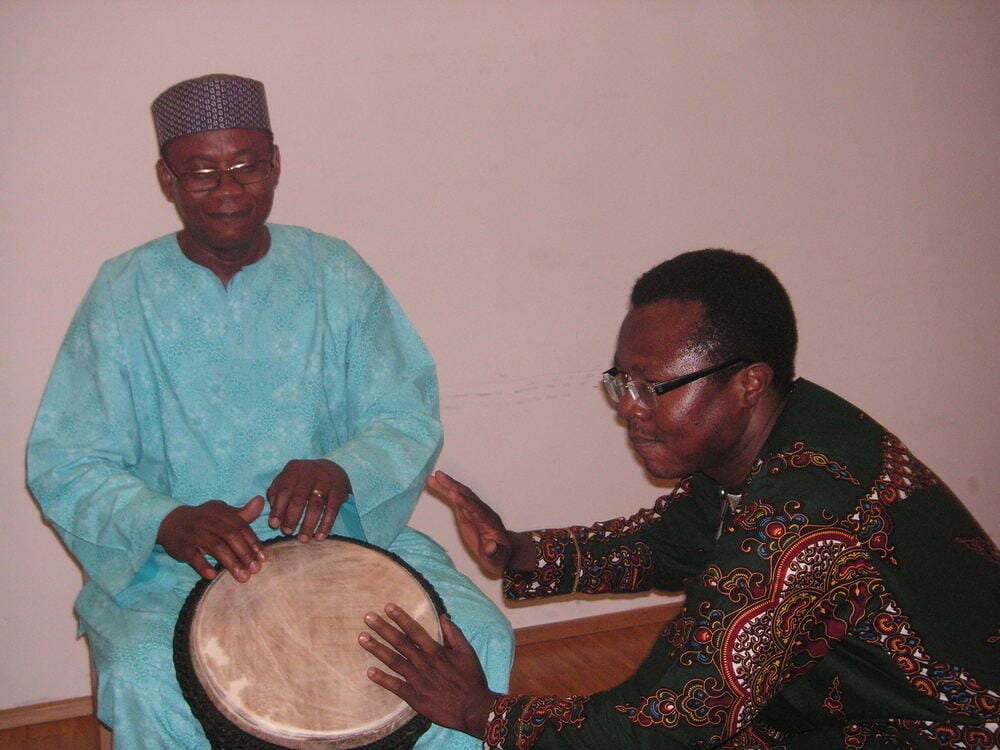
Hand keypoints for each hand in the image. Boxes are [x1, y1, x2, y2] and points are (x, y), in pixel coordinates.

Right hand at [157, 496, 265, 581]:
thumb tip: (261, 501)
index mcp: (220, 512)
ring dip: (230, 563)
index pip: (240, 526)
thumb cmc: (204, 520)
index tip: (263, 558)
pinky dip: (203, 565)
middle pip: (230, 536)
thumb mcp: (221, 513)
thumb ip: (242, 513)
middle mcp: (207, 520)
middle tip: (256, 569)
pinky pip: (193, 556)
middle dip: (245, 553)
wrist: (170, 522)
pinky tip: (213, 576)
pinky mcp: (182, 546)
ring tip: (242, 576)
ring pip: (215, 547)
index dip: (253, 542)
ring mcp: (194, 533)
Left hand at [266, 459, 350, 541]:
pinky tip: (320, 536)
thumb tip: (274, 518)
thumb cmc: (302, 480)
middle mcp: (310, 473)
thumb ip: (276, 495)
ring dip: (309, 524)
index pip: (284, 490)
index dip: (278, 508)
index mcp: (294, 469)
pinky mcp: (339, 490)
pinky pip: (332, 510)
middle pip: (299, 498)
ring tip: (303, 539)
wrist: (331, 469)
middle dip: (292, 517)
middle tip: (287, 532)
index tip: (274, 525)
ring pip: (316, 505)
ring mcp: (326, 481)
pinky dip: (326, 524)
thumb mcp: (287, 480)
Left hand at [359, 605, 498, 738]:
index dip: (401, 618)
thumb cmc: (471, 679)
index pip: (414, 630)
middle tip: (368, 618)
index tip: (387, 607)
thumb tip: (443, 616)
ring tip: (362, 638)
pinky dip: (382, 679)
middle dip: (383, 629)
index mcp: (436, 651)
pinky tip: (369, 672)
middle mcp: (424, 663)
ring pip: (394, 661)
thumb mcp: (467, 652)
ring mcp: (417, 680)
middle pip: (400, 643)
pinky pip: (396, 686)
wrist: (473, 709)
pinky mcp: (415, 698)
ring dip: (377, 649)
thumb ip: (454, 634)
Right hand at [427, 470, 533, 574]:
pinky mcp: (466, 513)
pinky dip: (445, 491)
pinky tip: (435, 484)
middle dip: (454, 486)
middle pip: (468, 496)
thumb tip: (491, 546)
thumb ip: (494, 552)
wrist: (502, 553)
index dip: (465, 502)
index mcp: (490, 521)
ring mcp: (474, 511)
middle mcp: (482, 512)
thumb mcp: (498, 558)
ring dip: (448, 485)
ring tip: (434, 476)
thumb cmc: (499, 557)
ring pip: (461, 494)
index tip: (454, 495)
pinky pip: (455, 499)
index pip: (477, 510)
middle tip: (441, 476)